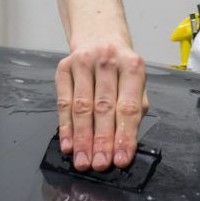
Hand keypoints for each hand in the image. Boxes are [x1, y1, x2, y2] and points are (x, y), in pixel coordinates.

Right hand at [55, 38, 148, 171]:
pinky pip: (63, 102)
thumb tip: (125, 144)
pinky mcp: (64, 67)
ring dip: (82, 138)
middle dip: (102, 140)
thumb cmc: (120, 68)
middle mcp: (108, 60)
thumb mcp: (136, 83)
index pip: (128, 106)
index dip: (124, 135)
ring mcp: (83, 62)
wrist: (99, 35)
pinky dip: (65, 127)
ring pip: (82, 107)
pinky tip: (68, 145)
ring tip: (83, 161)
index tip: (121, 159)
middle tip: (100, 165)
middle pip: (103, 108)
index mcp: (133, 65)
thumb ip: (134, 109)